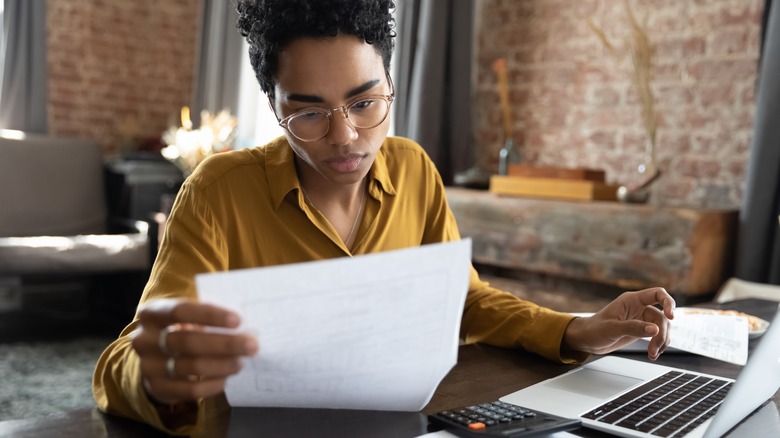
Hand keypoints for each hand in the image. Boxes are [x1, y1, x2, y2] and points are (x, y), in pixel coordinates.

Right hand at [131, 298, 258, 405]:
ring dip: (222, 365)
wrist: (156, 359)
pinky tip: (226, 378)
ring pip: (190, 367)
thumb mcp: (186, 317)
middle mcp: (144, 339)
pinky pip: (189, 390)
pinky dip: (212, 384)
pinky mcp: (157, 388)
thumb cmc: (181, 329)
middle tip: (251, 345)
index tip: (237, 320)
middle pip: (188, 341)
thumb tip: (246, 320)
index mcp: (152, 313)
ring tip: (241, 362)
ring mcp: (148, 366)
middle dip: (224, 344)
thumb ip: (207, 316)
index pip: (180, 311)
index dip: (210, 315)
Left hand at [563, 287, 674, 360]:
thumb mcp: (612, 329)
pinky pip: (657, 335)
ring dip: (661, 342)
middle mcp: (639, 308)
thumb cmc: (594, 330)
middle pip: (662, 316)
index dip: (668, 303)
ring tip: (652, 354)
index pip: (657, 294)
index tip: (671, 316)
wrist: (587, 340)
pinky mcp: (641, 330)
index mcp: (631, 300)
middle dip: (661, 333)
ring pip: (662, 328)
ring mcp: (641, 319)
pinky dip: (658, 345)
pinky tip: (653, 354)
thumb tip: (654, 329)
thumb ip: (633, 328)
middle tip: (654, 349)